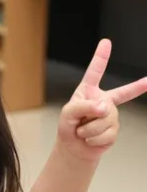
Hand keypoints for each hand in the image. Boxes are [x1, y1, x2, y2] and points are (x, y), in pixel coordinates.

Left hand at [57, 39, 146, 161]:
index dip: (100, 57)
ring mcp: (111, 115)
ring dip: (89, 130)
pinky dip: (94, 139)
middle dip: (121, 98)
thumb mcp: (69, 114)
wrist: (73, 148)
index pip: (95, 72)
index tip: (105, 43)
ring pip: (105, 121)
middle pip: (105, 104)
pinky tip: (90, 139)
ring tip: (83, 132)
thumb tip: (105, 107)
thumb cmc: (68, 127)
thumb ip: (84, 107)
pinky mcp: (114, 129)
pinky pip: (107, 133)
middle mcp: (103, 100)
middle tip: (122, 98)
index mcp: (89, 92)